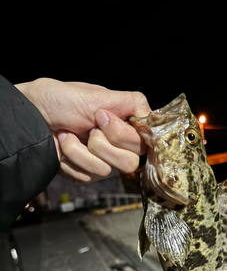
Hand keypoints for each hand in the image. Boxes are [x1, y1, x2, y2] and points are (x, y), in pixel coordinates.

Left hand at [15, 78, 150, 182]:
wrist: (32, 118)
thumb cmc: (59, 100)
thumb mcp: (97, 95)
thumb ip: (130, 102)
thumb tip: (151, 114)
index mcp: (125, 123)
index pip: (145, 140)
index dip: (123, 134)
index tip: (102, 118)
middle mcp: (119, 144)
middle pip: (131, 160)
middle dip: (103, 143)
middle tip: (88, 127)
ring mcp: (104, 160)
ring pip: (108, 169)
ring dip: (82, 151)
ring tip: (69, 135)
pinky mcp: (88, 173)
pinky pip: (90, 176)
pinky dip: (72, 159)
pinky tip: (64, 147)